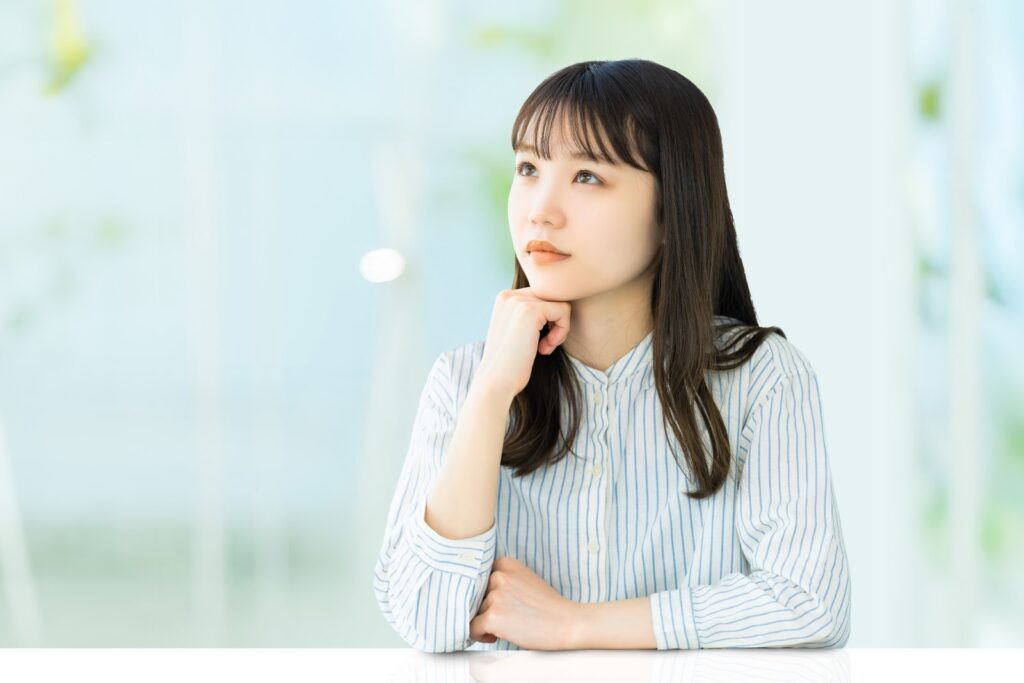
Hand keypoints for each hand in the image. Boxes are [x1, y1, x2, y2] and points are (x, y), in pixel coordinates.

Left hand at [469, 555, 581, 649]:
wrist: (566, 623)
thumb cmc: (547, 606)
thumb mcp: (524, 580)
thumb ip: (503, 580)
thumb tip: (474, 594)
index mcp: (506, 563)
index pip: (479, 577)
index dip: (486, 592)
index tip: (498, 603)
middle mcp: (498, 576)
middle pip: (475, 595)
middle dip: (485, 607)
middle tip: (504, 617)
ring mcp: (495, 596)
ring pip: (474, 612)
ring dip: (485, 621)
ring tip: (506, 626)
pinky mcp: (493, 616)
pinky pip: (472, 628)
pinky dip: (480, 635)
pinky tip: (496, 636)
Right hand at [474, 287, 571, 401]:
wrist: (496, 381)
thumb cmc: (510, 363)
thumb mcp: (516, 330)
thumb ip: (530, 314)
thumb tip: (559, 303)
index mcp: (505, 298)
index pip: (542, 296)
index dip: (548, 318)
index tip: (538, 340)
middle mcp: (509, 294)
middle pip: (553, 297)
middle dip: (555, 322)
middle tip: (544, 345)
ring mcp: (518, 301)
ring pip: (560, 303)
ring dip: (559, 328)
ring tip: (545, 347)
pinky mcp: (531, 311)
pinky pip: (564, 311)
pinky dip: (562, 331)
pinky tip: (546, 348)